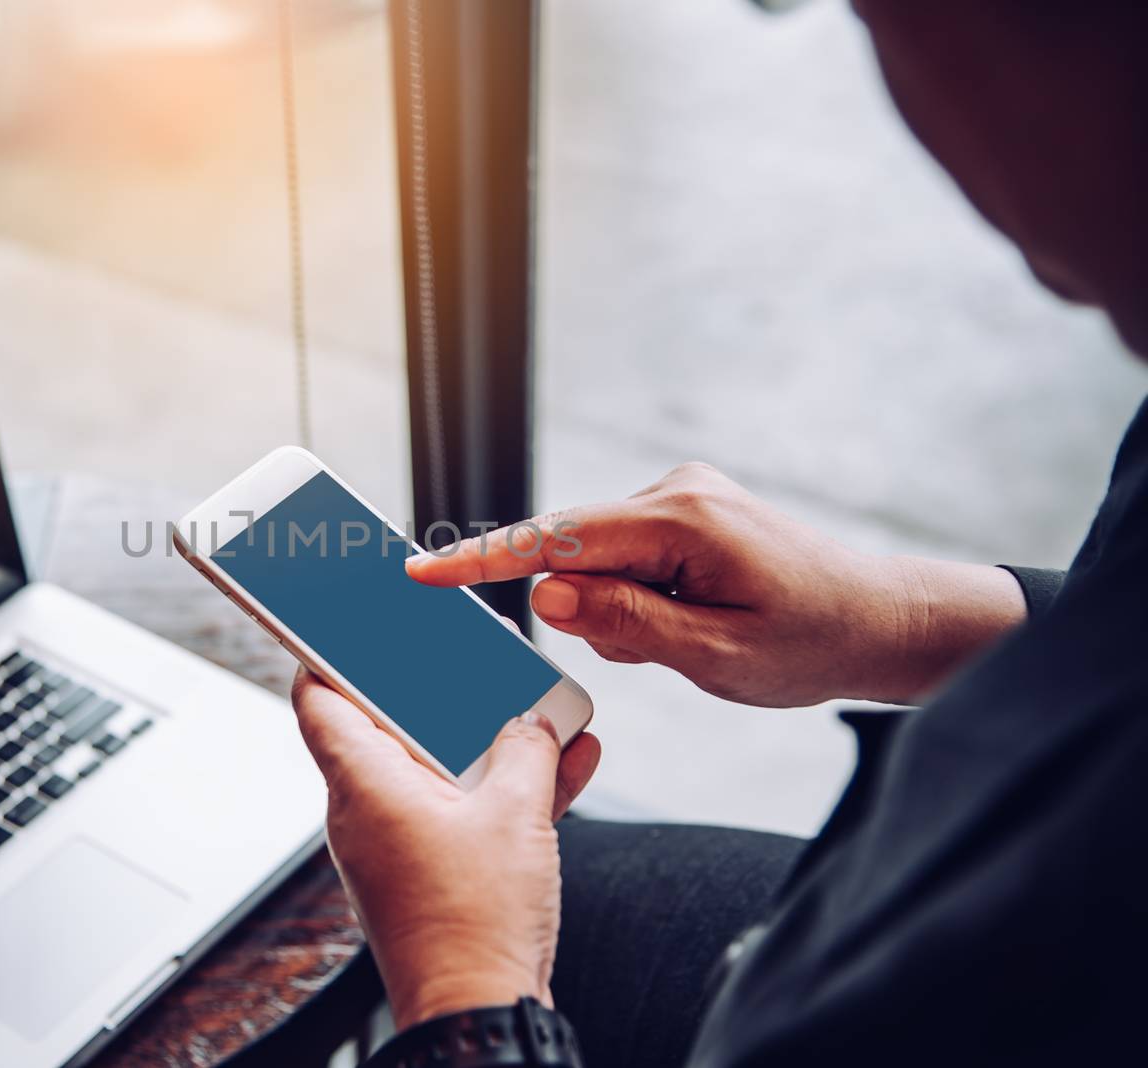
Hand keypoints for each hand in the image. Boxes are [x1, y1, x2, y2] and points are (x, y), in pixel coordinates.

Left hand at [290, 669, 600, 1029]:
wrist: (479, 1014)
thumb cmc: (474, 925)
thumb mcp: (517, 816)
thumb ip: (528, 751)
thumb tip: (534, 723)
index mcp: (365, 785)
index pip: (319, 700)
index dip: (329, 654)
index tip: (352, 624)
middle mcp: (368, 813)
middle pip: (389, 728)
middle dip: (441, 694)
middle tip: (476, 660)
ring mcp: (397, 846)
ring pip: (437, 770)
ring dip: (488, 744)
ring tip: (541, 713)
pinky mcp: (429, 875)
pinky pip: (461, 813)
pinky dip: (502, 791)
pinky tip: (564, 768)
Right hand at [407, 462, 1026, 706]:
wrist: (881, 618)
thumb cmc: (811, 642)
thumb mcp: (718, 656)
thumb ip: (627, 625)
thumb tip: (544, 594)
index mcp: (683, 520)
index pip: (557, 539)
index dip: (482, 558)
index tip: (420, 572)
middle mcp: (675, 490)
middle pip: (575, 552)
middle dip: (592, 611)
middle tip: (664, 651)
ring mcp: (680, 494)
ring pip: (599, 562)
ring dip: (622, 612)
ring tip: (699, 638)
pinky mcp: (683, 509)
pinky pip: (624, 558)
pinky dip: (637, 599)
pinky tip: (693, 621)